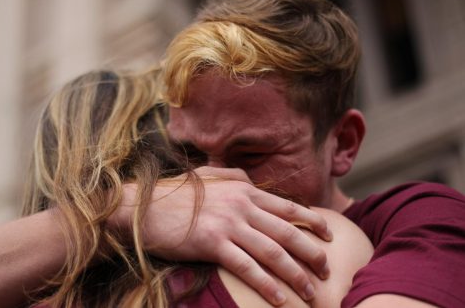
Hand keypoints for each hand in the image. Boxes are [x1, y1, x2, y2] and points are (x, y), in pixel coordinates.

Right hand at [114, 167, 331, 304]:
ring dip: (295, 274)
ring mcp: (228, 223)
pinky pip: (247, 267)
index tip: (329, 235)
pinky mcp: (212, 243)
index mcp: (244, 189)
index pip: (288, 207)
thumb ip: (235, 177)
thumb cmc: (177, 195)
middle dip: (311, 252)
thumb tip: (254, 182)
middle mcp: (241, 205)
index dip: (312, 222)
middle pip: (287, 231)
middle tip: (326, 269)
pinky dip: (267, 284)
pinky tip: (280, 299)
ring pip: (272, 251)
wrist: (143, 207)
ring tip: (311, 291)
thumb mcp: (209, 177)